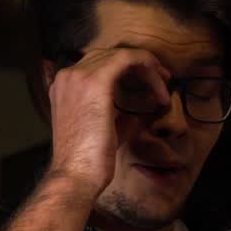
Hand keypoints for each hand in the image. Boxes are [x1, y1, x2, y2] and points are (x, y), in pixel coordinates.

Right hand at [44, 48, 170, 198]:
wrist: (76, 174)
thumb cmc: (89, 160)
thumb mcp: (106, 131)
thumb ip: (119, 117)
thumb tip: (137, 114)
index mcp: (65, 87)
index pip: (98, 65)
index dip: (127, 70)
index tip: (149, 83)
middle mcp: (68, 76)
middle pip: (109, 56)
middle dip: (139, 66)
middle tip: (162, 79)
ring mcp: (78, 77)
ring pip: (120, 55)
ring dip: (147, 67)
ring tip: (165, 82)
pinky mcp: (95, 82)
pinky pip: (127, 58)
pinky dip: (147, 66)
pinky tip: (161, 84)